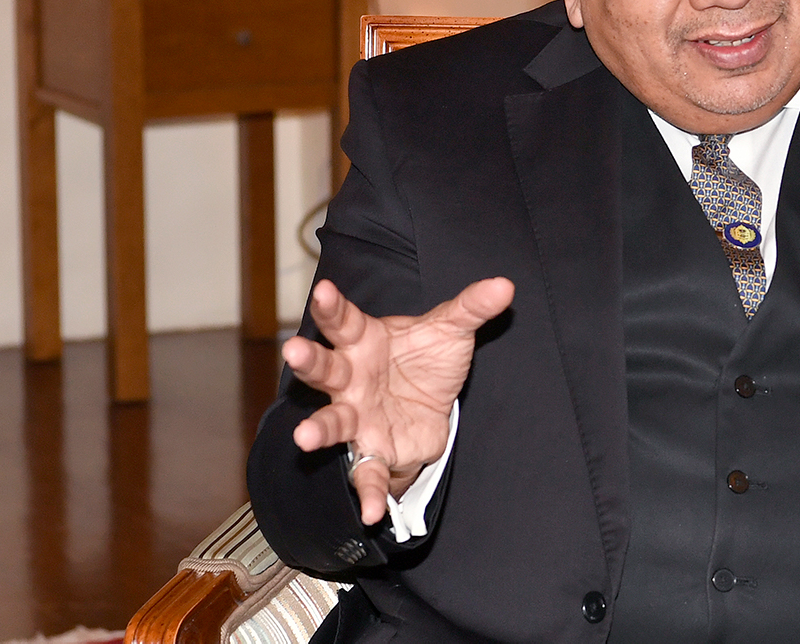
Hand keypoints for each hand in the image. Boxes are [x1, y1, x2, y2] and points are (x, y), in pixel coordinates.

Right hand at [284, 277, 513, 524]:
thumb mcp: (450, 330)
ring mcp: (357, 417)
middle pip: (326, 368)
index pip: (343, 321)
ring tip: (303, 437)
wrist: (432, 405)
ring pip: (333, 422)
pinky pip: (366, 474)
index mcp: (363, 341)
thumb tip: (505, 285)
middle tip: (294, 349)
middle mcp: (351, 379)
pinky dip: (368, 493)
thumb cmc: (424, 359)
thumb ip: (472, 307)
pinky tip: (371, 514)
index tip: (323, 290)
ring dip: (319, 429)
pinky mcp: (373, 451)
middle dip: (309, 361)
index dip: (332, 306)